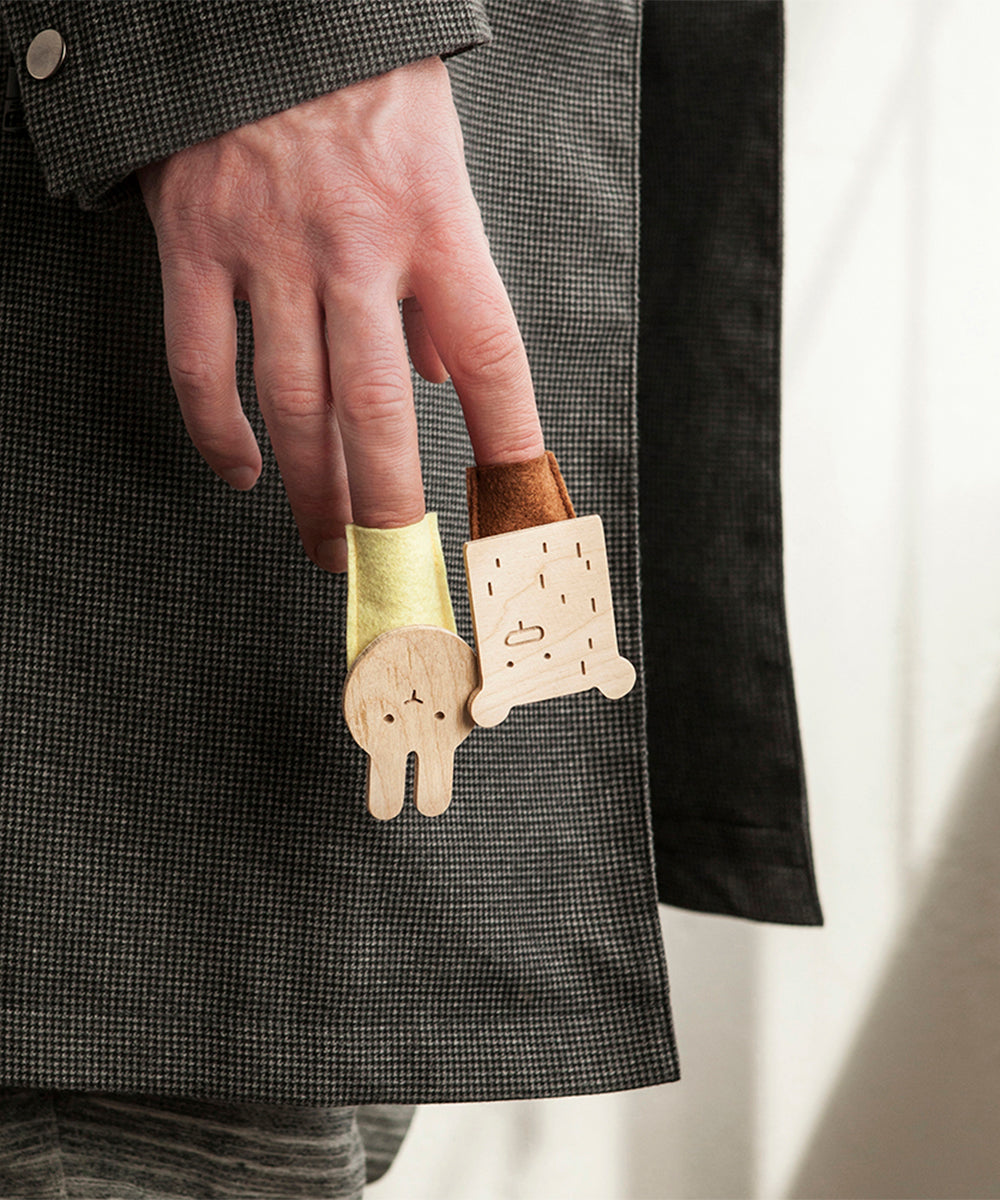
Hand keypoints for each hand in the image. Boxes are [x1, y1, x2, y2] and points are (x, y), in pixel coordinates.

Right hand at [137, 56, 542, 571]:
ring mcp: (268, 247)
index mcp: (434, 221)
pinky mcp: (195, 243)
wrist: (256, 4)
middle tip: (396, 564)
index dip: (509, 443)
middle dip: (389, 506)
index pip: (489, 357)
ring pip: (292, 403)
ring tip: (329, 542)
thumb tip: (443, 373)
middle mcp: (355, 244)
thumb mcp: (436, 161)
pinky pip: (199, 362)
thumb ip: (442, 276)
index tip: (518, 510)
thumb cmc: (360, 80)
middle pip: (376, 408)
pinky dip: (218, 432)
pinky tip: (240, 471)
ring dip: (312, 489)